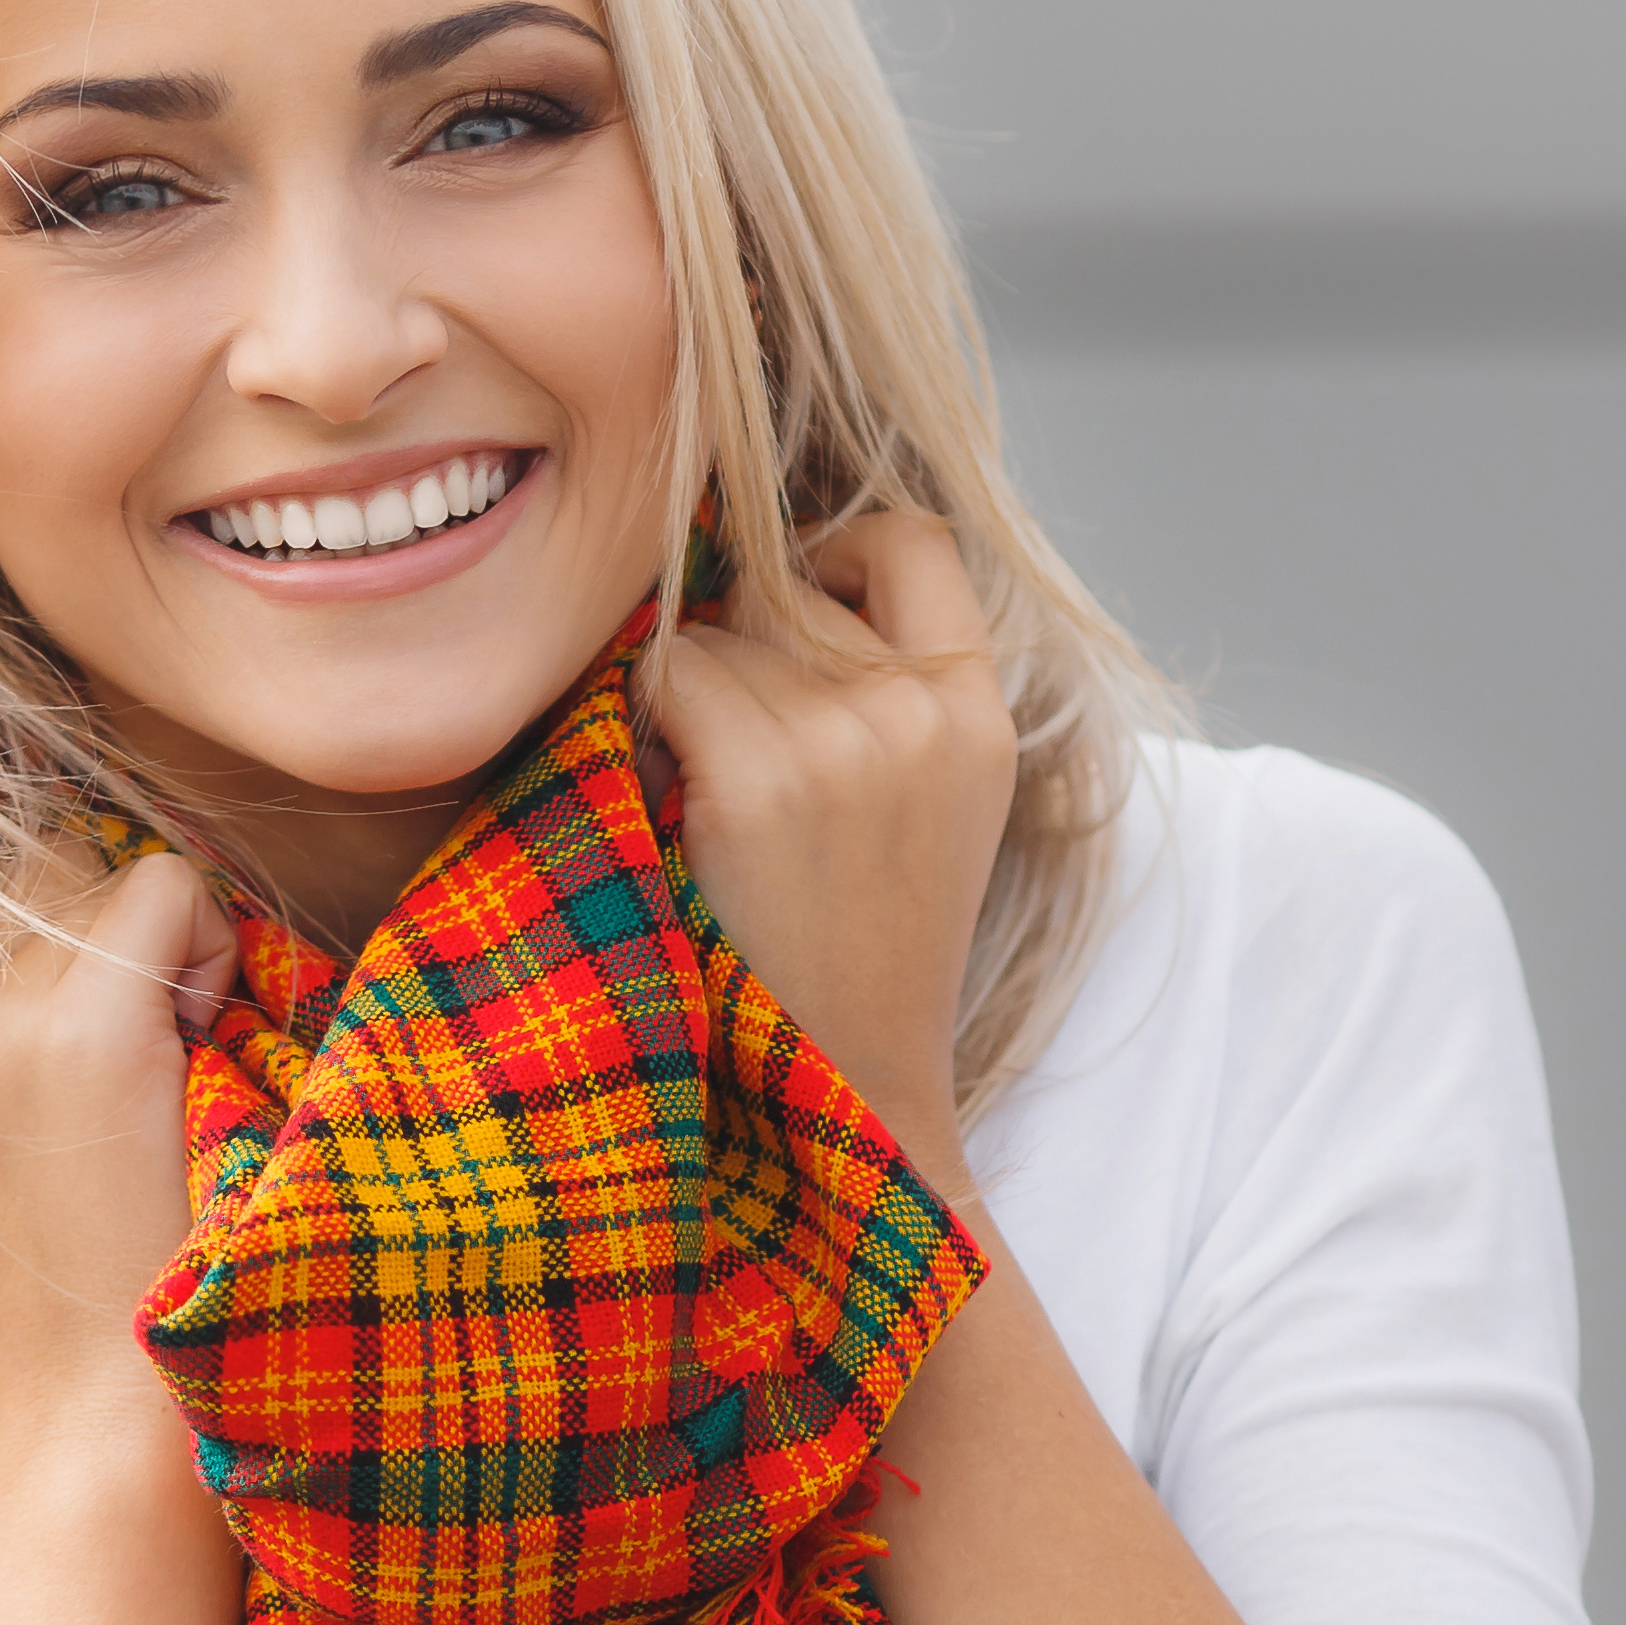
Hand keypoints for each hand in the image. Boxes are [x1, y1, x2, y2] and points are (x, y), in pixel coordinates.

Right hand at [0, 842, 236, 1452]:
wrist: (105, 1403)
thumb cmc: (64, 1269)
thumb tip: (0, 869)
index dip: (50, 952)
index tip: (69, 1075)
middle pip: (34, 867)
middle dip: (103, 946)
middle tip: (128, 1079)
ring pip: (101, 872)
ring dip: (159, 956)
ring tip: (156, 1080)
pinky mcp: (80, 1024)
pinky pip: (172, 888)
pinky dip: (212, 951)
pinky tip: (195, 1058)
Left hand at [637, 514, 1015, 1185]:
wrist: (851, 1088)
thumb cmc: (862, 945)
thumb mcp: (931, 800)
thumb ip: (891, 685)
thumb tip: (770, 559)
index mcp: (980, 713)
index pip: (913, 537)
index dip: (836, 547)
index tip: (791, 603)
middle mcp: (922, 711)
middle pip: (785, 581)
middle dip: (736, 639)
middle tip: (728, 740)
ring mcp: (844, 740)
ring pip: (714, 629)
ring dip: (685, 693)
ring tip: (705, 793)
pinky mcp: (760, 777)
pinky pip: (665, 673)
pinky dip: (645, 725)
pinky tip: (672, 801)